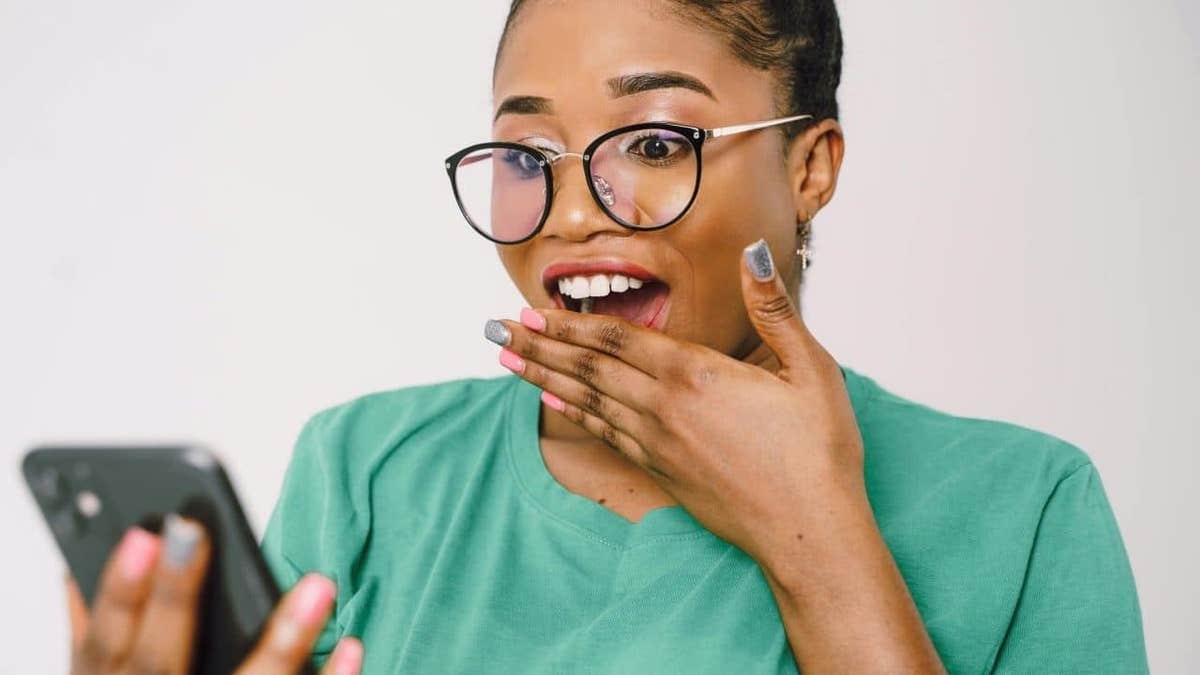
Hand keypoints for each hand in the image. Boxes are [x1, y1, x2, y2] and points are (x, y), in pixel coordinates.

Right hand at [65, 515, 362, 674]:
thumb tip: (79, 568)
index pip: (103, 646)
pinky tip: (352, 648)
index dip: (119, 595)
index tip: (141, 536)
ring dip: (283, 642)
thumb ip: (100, 641)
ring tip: (318, 586)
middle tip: (193, 533)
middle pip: (158, 665)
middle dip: (173, 600)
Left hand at [489, 239, 869, 571]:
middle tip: (497, 328)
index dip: (569, 322)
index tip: (531, 309)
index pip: (617, 339)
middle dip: (539, 344)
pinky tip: (550, 404)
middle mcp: (664, 407)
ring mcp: (657, 443)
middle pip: (587, 367)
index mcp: (696, 374)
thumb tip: (754, 252)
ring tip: (507, 358)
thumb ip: (773, 308)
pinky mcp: (660, 471)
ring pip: (586, 400)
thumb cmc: (816, 453)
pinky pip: (604, 434)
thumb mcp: (810, 370)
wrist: (808, 533)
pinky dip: (572, 414)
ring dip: (543, 375)